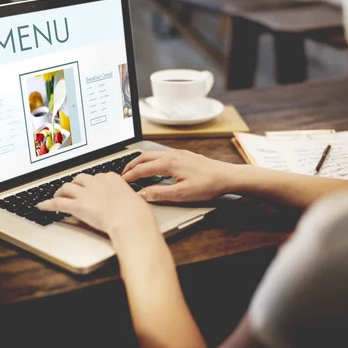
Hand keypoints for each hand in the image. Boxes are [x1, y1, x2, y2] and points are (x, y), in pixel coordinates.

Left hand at [37, 172, 157, 236]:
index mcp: (111, 178)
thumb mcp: (135, 200)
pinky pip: (58, 203)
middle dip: (75, 185)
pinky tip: (42, 206)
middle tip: (72, 191)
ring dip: (60, 192)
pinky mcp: (77, 205)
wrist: (130, 219)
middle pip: (80, 179)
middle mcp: (96, 182)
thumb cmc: (136, 213)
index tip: (89, 188)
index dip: (91, 184)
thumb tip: (131, 204)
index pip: (97, 177)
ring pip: (67, 187)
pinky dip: (48, 204)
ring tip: (57, 196)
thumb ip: (128, 199)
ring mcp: (86, 193)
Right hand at [122, 150, 236, 201]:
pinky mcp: (184, 155)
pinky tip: (153, 167)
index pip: (142, 169)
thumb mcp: (182, 194)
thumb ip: (159, 193)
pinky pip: (161, 154)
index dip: (130, 176)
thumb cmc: (207, 185)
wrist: (227, 176)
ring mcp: (178, 153)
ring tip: (134, 170)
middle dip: (131, 165)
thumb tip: (141, 194)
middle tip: (122, 174)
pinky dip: (151, 160)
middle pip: (144, 157)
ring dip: (140, 161)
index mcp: (169, 163)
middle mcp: (171, 155)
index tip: (121, 182)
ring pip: (152, 154)